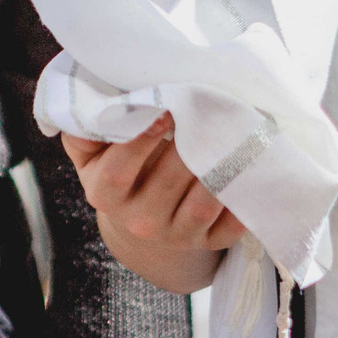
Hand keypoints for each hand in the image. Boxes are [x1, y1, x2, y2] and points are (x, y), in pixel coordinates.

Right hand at [63, 117, 244, 294]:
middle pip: (168, 181)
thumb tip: (96, 96)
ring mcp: (176, 235)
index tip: (165, 110)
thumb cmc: (115, 167)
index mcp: (106, 194)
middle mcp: (139, 221)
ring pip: (202, 204)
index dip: (141, 141)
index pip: (118, 171)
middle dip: (190, 144)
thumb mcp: (90, 150)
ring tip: (232, 133)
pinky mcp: (207, 242)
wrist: (136, 217)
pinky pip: (230, 227)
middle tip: (210, 110)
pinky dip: (243, 202)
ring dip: (221, 170)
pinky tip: (251, 172)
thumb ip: (86, 124)